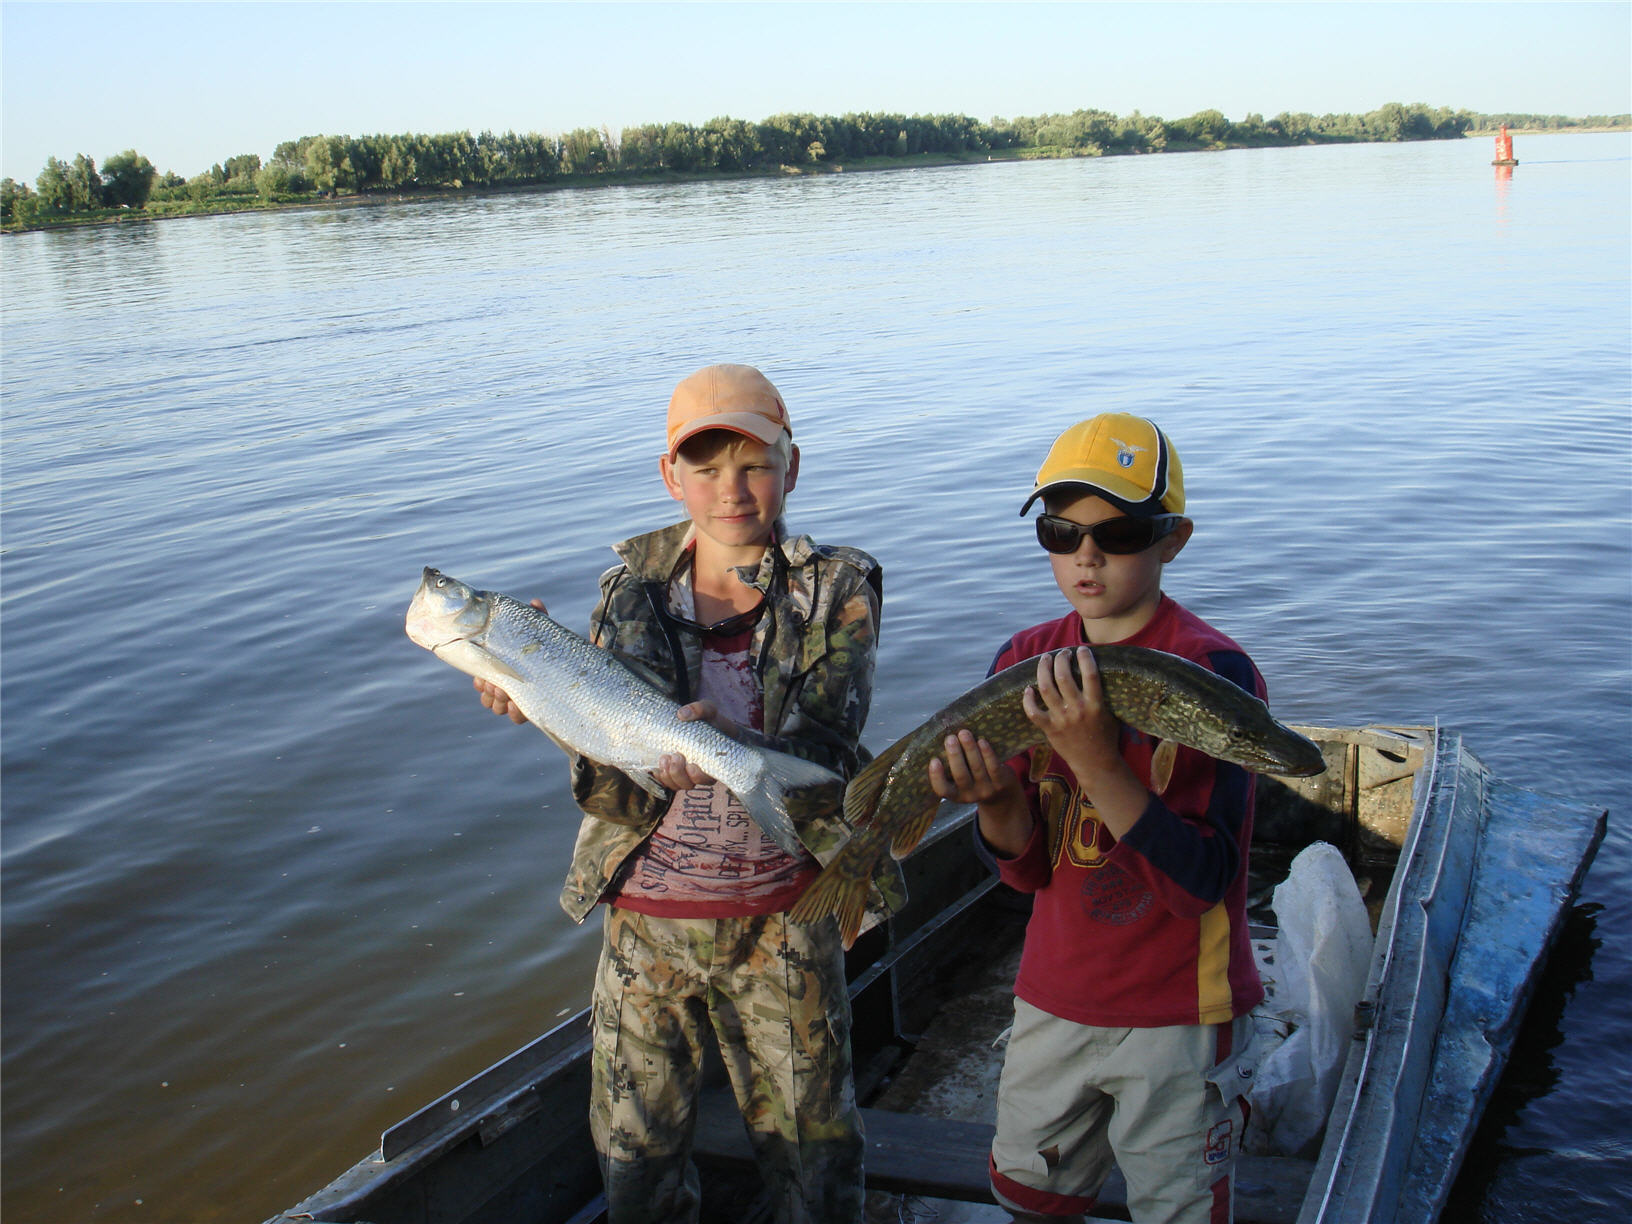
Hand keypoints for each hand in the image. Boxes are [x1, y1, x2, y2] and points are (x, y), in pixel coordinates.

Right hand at [472, 598, 545, 725]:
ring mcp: (521, 698)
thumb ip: (539, 617)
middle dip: (489, 690)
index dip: (480, 680)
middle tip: (495, 684)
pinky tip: (517, 704)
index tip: (482, 678)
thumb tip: (536, 602)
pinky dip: (514, 711)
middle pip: (488, 694)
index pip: (483, 678)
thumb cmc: (554, 646)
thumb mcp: (545, 631)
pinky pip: (517, 717)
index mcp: (504, 667)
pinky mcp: (535, 709)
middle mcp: (509, 684)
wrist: (579, 667)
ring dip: (498, 701)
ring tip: (504, 691)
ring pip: (497, 706)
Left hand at [652, 701, 723, 789]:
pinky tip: (657, 766)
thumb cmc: (710, 719)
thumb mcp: (708, 710)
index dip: (698, 776)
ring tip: (664, 758)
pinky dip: (660, 776)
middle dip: (679, 774)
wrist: (699, 724)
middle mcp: (701, 773)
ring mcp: (686, 774)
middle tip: (675, 756)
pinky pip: (666, 781)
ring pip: (676, 785)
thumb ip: (700, 710)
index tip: (691, 765)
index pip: (708, 778)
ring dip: (668, 775)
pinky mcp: (674, 772)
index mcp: (714, 762)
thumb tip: (682, 715)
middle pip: (689, 784)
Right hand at [928, 729, 1020, 805]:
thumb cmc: (973, 779)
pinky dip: (987, 753)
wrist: (1001, 794)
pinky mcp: (1000, 782)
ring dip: (970, 748)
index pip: (942, 790)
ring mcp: (986, 789)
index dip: (937, 776)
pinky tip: (981, 741)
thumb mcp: (960, 780)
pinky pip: (993, 766)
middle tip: (950, 738)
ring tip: (964, 733)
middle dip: (955, 755)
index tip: (934, 760)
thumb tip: (940, 740)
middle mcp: (970, 795)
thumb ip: (951, 766)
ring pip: (977, 768)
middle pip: (961, 776)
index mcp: (955, 795)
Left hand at [1026, 647, 1148, 840]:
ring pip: (1046, 688)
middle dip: (1061, 660)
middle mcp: (1077, 710)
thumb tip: (1096, 673)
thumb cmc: (1106, 737)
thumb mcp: (1111, 714)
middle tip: (1062, 654)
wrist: (1096, 764)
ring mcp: (1061, 719)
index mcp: (1096, 705)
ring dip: (1043, 670)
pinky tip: (1028, 689)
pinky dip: (1027, 699)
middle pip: (1063, 677)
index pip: (1090, 674)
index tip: (1081, 649)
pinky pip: (1033, 712)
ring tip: (1045, 660)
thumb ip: (1102, 695)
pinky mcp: (1049, 729)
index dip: (1085, 658)